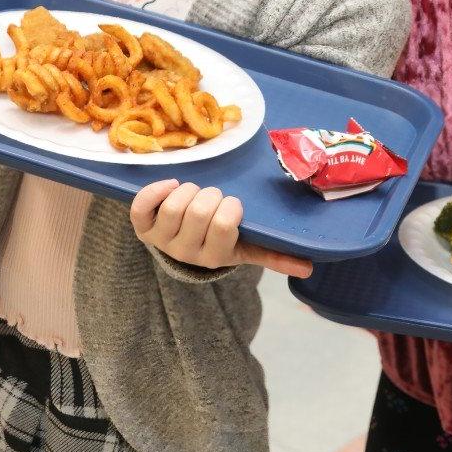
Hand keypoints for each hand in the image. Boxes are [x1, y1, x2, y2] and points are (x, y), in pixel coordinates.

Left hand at [131, 181, 312, 278]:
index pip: (224, 225)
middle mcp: (186, 252)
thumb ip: (274, 255)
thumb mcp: (246, 249)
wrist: (183, 250)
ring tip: (195, 192)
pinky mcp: (143, 228)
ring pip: (174, 206)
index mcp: (215, 257)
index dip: (230, 207)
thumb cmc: (219, 242)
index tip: (233, 204)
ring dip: (188, 190)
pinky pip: (142, 206)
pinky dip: (156, 190)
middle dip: (211, 195)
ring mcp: (161, 241)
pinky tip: (171, 184)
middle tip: (214, 196)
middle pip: (198, 212)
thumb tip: (308, 267)